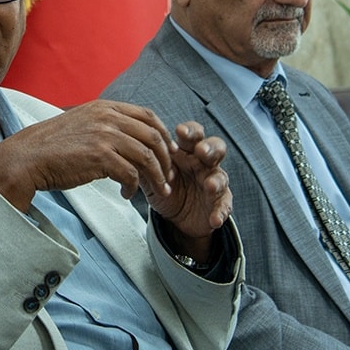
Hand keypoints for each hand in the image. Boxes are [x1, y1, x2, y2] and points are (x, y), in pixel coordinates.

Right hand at [0, 100, 177, 209]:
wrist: (26, 158)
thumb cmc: (51, 146)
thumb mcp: (81, 123)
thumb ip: (103, 124)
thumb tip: (125, 136)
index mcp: (104, 107)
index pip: (148, 115)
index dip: (163, 134)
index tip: (168, 152)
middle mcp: (107, 117)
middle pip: (153, 136)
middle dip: (166, 159)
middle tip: (168, 176)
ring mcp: (104, 136)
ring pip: (147, 157)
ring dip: (157, 177)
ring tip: (158, 190)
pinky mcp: (100, 157)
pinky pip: (131, 174)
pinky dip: (134, 187)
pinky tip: (127, 194)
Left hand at [145, 121, 230, 259]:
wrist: (176, 216)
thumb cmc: (166, 187)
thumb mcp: (151, 176)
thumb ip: (142, 165)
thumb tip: (126, 154)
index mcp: (186, 151)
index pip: (192, 134)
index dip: (189, 131)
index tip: (180, 131)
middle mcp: (203, 163)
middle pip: (215, 148)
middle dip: (210, 148)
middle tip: (201, 151)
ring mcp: (213, 181)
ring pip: (221, 176)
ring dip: (216, 180)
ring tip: (209, 186)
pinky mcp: (219, 202)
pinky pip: (223, 205)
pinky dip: (221, 212)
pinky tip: (215, 218)